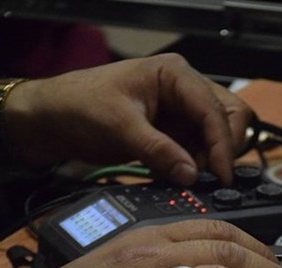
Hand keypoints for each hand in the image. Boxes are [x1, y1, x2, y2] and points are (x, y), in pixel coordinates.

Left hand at [5, 53, 253, 185]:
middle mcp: (184, 90)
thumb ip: (159, 151)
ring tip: (187, 178)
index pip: (214, 109)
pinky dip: (193, 167)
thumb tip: (191, 174)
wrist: (52, 119)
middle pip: (228, 117)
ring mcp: (180, 112)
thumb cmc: (79, 106)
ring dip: (208, 160)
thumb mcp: (120, 128)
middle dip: (223, 148)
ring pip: (216, 136)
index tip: (221, 175)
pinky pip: (197, 151)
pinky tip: (177, 178)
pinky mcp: (173, 132)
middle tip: (210, 176)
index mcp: (174, 74)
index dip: (222, 144)